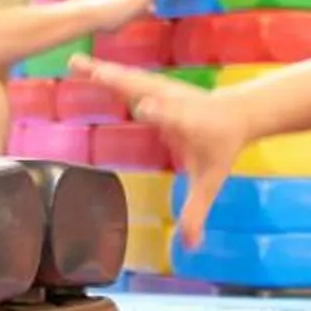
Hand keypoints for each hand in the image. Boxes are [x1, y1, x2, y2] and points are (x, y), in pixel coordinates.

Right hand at [76, 64, 247, 243]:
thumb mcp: (210, 182)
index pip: (171, 117)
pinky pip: (126, 76)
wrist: (237, 113)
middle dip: (119, 81)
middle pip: (143, 89)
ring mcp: (163, 88)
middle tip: (92, 73)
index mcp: (187, 124)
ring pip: (130, 78)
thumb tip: (191, 247)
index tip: (143, 107)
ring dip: (102, 71)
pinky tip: (79, 64)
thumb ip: (196, 211)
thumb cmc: (220, 148)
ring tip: (73, 64)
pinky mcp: (154, 82)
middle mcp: (173, 102)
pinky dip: (103, 70)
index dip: (158, 113)